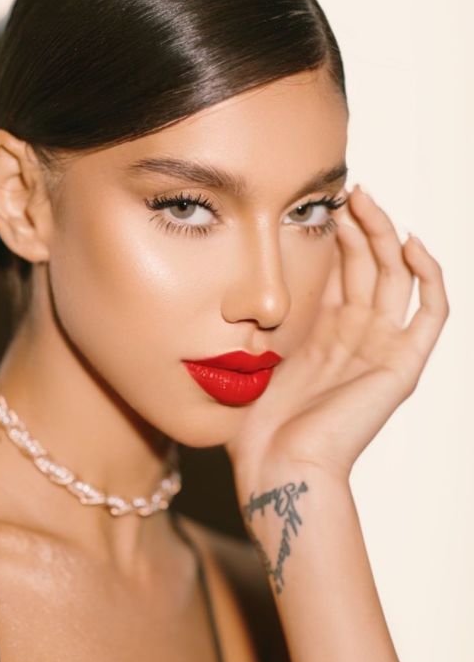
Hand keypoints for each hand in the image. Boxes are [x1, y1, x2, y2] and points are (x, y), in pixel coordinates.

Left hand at [224, 185, 449, 488]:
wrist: (277, 470)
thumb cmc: (254, 430)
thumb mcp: (252, 360)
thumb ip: (256, 326)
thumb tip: (231, 293)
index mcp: (325, 338)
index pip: (342, 272)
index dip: (337, 237)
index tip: (320, 202)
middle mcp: (359, 340)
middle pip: (372, 266)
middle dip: (360, 225)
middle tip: (345, 191)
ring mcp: (383, 352)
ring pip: (398, 277)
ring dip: (386, 235)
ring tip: (364, 200)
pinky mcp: (403, 367)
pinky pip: (431, 313)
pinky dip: (429, 274)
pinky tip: (409, 240)